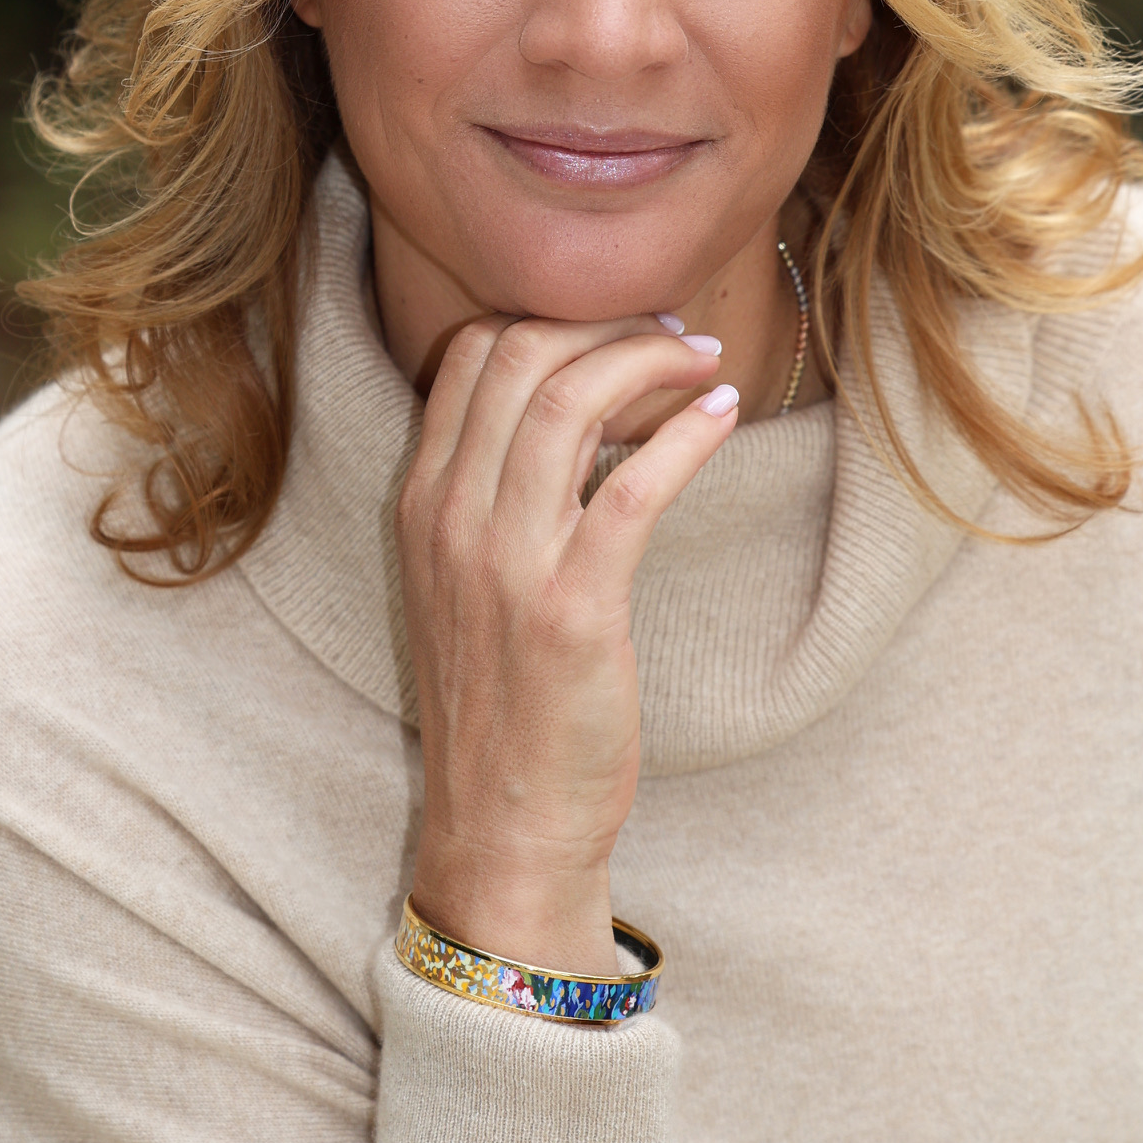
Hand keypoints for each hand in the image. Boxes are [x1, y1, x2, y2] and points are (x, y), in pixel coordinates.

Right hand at [398, 314, 738, 973]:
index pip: (470, 355)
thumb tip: (578, 414)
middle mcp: (449, 520)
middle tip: (675, 335)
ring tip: (703, 362)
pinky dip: (687, 434)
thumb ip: (497, 498)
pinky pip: (634, 485)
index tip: (621, 330)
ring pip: (570, 400)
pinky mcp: (573, 609)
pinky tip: (722, 418)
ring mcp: (505, 563)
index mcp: (420, 506)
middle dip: (610, 322)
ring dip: (651, 361)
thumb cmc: (504, 707)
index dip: (555, 318)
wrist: (505, 824)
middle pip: (520, 356)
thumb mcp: (468, 586)